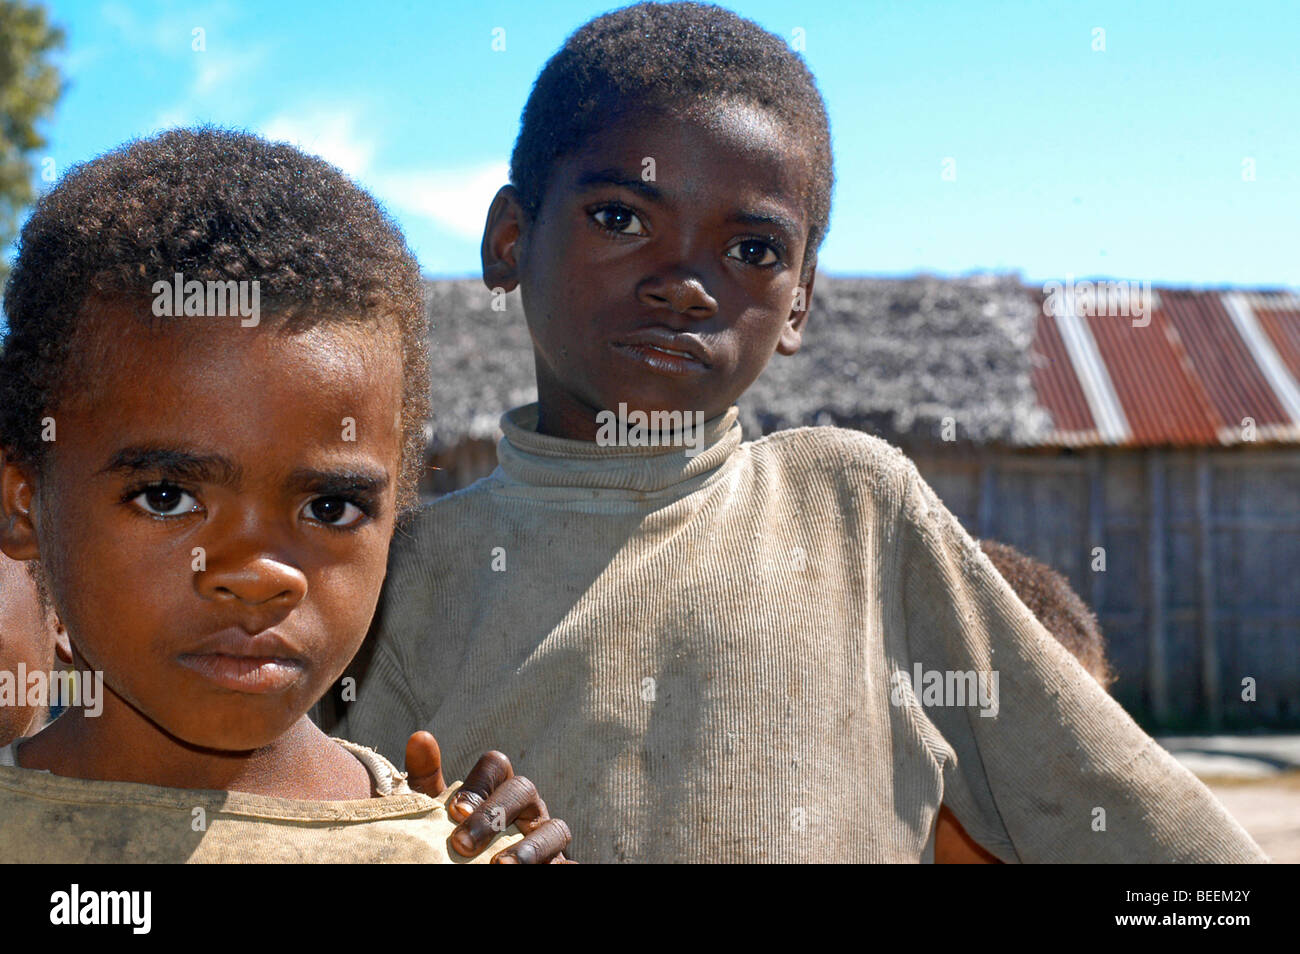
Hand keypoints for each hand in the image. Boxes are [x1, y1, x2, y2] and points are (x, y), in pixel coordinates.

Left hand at [404, 730, 573, 862]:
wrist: (480, 866)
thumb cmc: (460, 839)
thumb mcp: (438, 813)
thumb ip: (427, 780)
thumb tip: (421, 737)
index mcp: (499, 787)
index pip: (496, 765)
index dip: (477, 784)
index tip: (454, 812)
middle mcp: (529, 806)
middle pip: (523, 790)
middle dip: (494, 815)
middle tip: (462, 845)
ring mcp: (548, 837)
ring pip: (556, 829)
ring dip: (531, 848)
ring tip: (500, 867)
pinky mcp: (560, 865)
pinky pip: (571, 865)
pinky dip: (562, 868)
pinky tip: (545, 873)